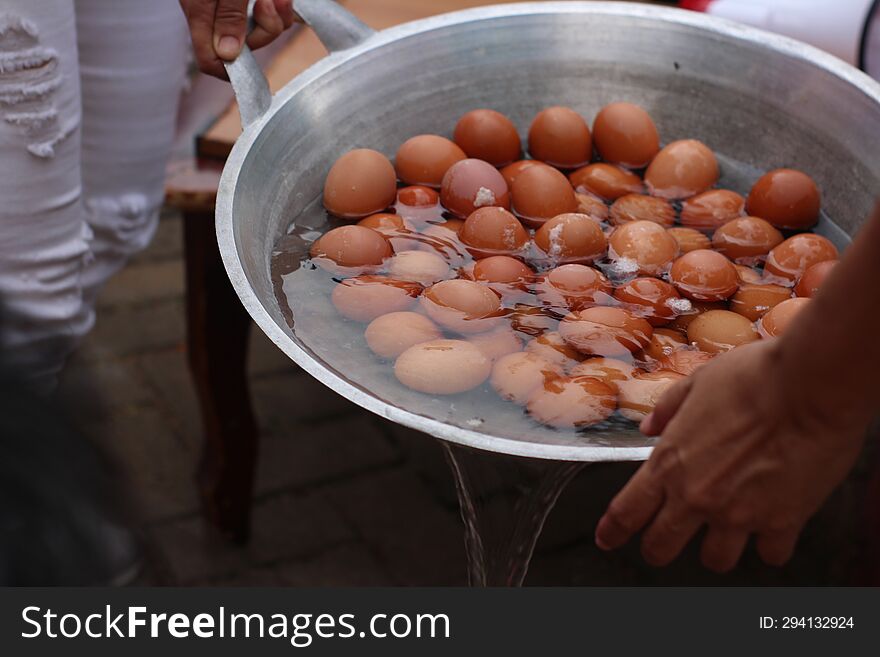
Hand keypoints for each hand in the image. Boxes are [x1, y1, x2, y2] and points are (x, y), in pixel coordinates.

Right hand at [180, 0, 298, 77]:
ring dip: (278, 16)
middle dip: (265, 29)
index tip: (256, 68)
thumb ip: (229, 15)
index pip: (209, 60)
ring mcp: (234, 4)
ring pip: (264, 29)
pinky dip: (282, 7)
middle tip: (267, 3)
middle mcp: (216, 11)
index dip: (232, 71)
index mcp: (200, 10)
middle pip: (246, 46)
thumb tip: (227, 54)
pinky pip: (274, 14)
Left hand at [595, 339, 867, 571]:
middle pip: (661, 546)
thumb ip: (668, 410)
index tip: (607, 539)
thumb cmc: (753, 376)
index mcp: (670, 463)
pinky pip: (770, 553)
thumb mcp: (698, 383)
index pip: (627, 510)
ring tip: (724, 536)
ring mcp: (739, 514)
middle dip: (657, 550)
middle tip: (661, 547)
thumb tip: (649, 428)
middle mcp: (697, 496)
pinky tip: (771, 530)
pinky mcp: (782, 521)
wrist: (811, 385)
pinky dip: (768, 546)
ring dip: (716, 550)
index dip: (612, 530)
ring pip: (716, 560)